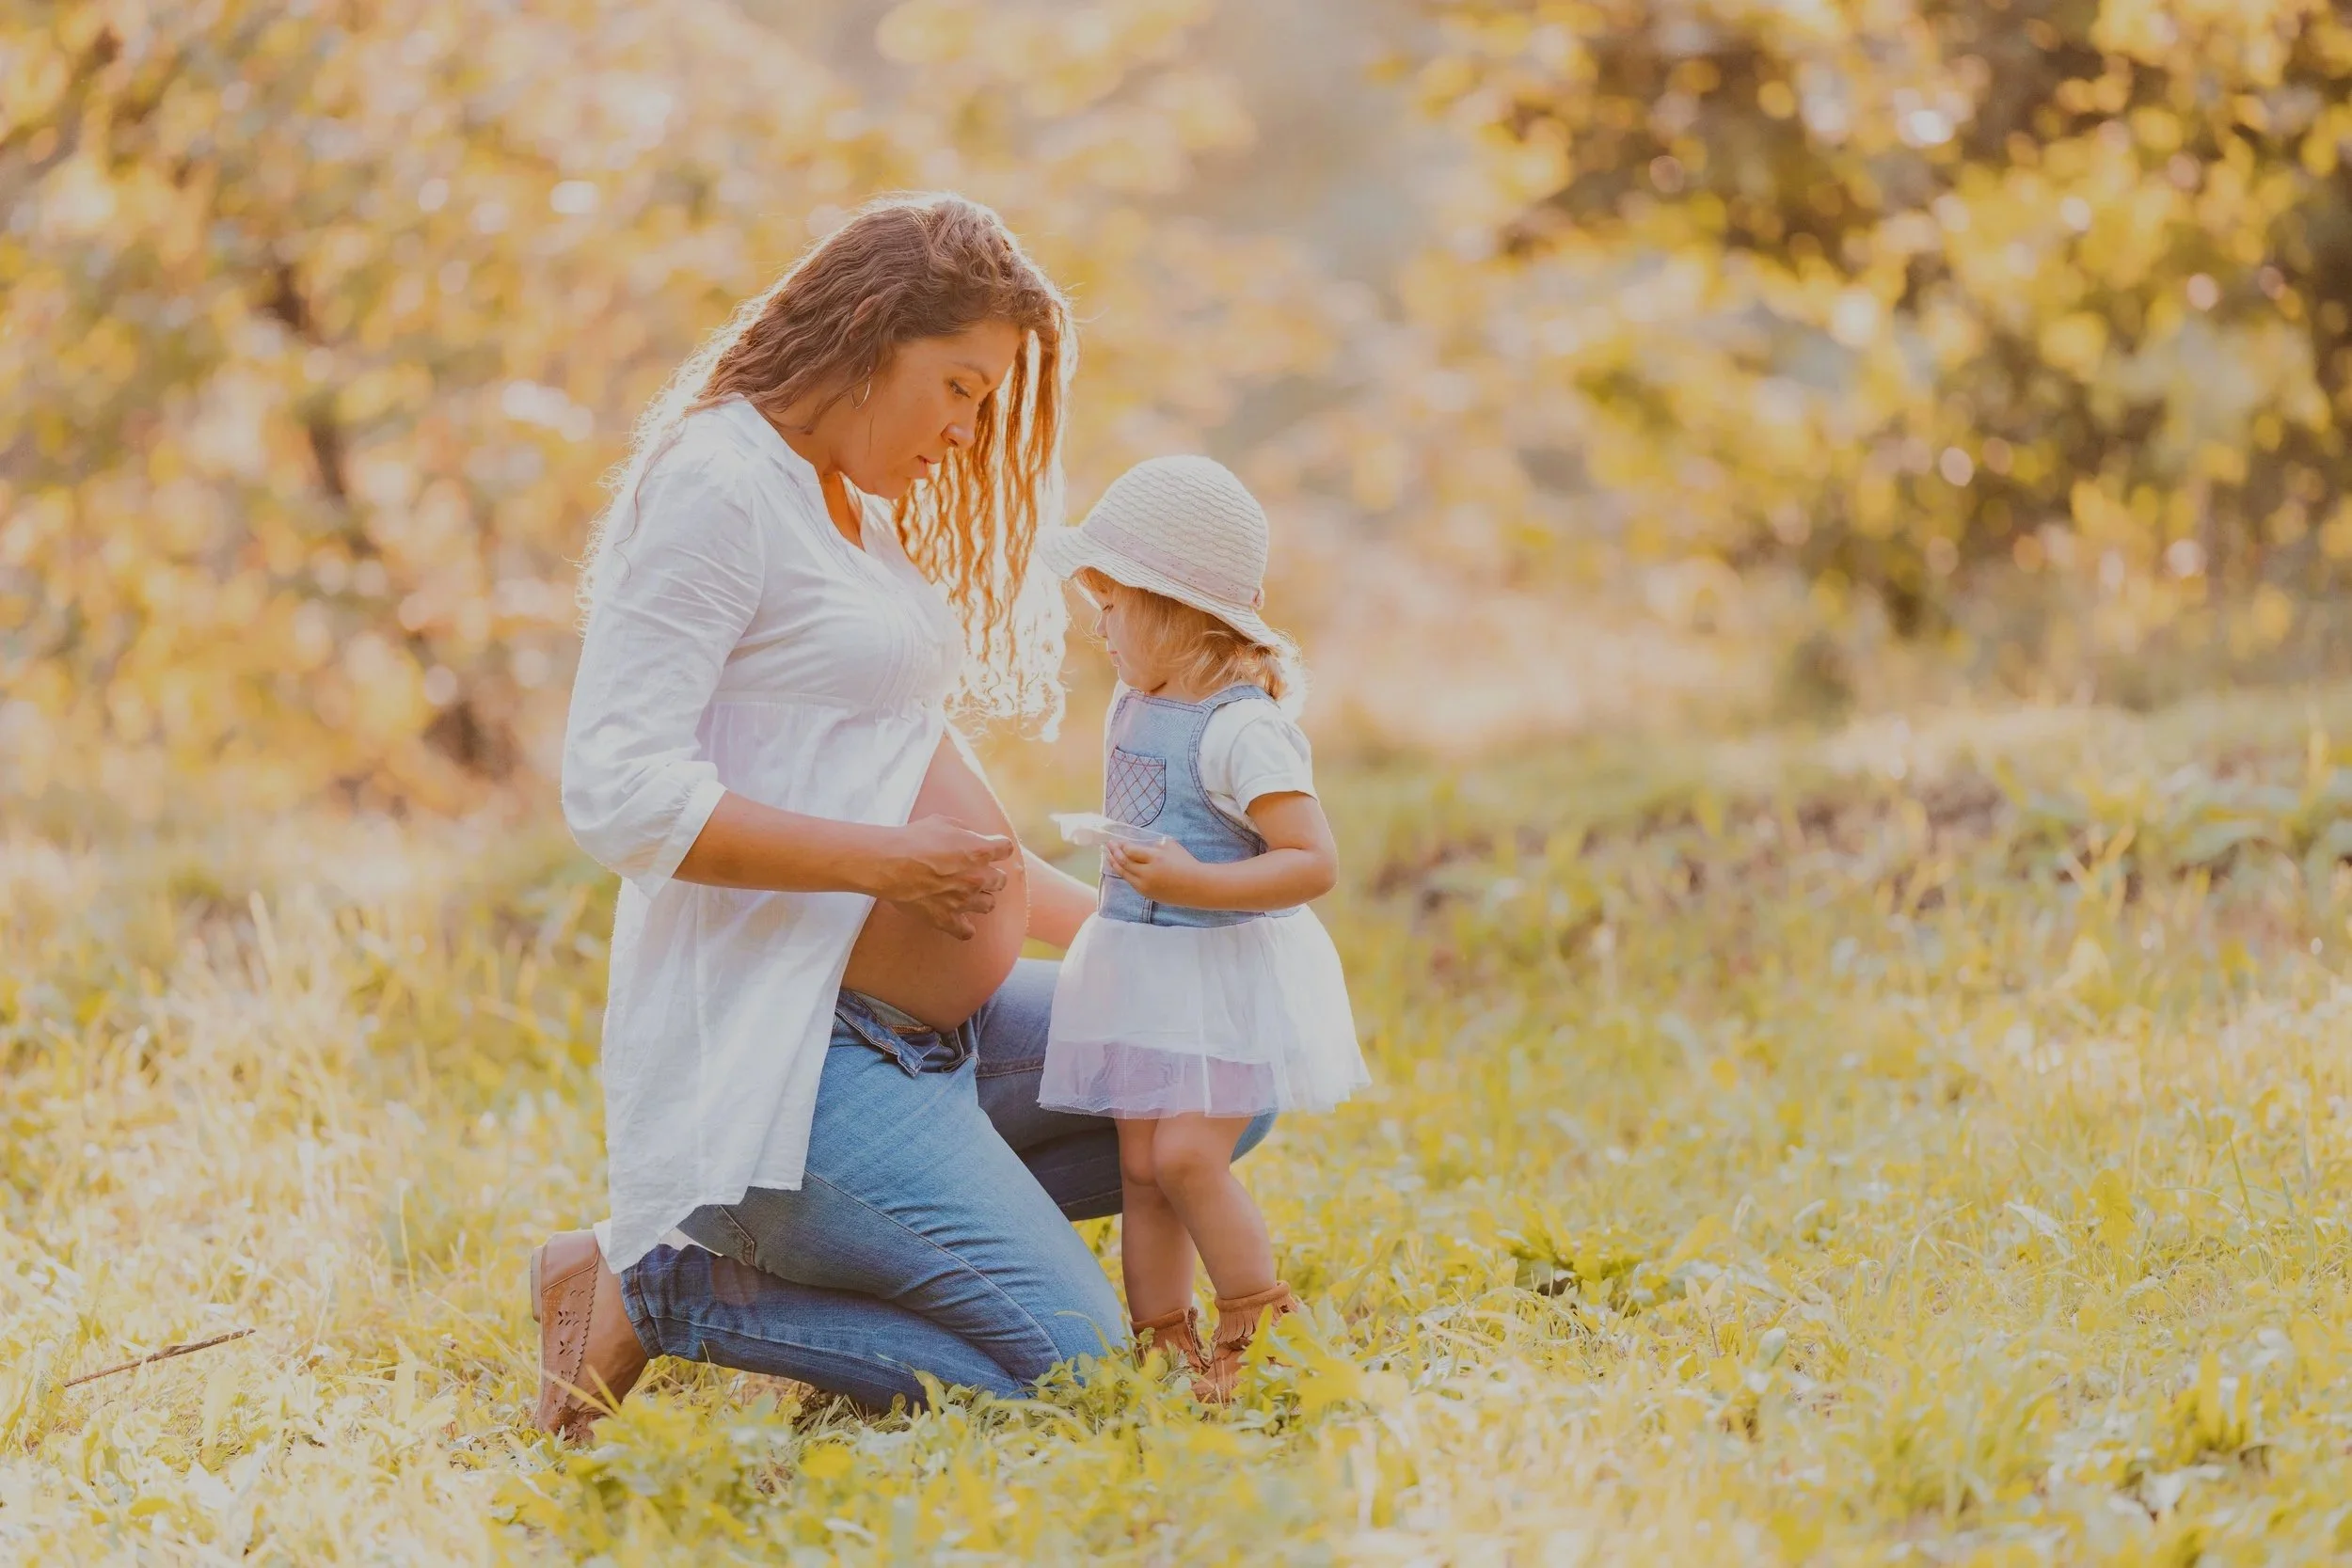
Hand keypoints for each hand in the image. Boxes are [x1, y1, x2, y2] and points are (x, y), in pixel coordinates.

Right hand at [871, 815, 1016, 938]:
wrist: (890, 863)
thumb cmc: (913, 839)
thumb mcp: (943, 822)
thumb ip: (963, 830)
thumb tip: (969, 837)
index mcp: (979, 851)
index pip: (1005, 849)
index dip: (998, 847)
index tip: (991, 848)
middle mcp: (977, 877)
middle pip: (1001, 880)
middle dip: (991, 874)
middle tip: (976, 872)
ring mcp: (964, 901)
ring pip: (989, 905)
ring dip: (982, 898)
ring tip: (968, 894)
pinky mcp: (947, 918)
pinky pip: (966, 931)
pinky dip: (964, 927)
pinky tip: (958, 919)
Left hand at [1104, 834, 1204, 903]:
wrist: (1197, 886)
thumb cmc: (1185, 863)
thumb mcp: (1170, 846)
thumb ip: (1153, 845)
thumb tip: (1137, 846)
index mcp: (1155, 858)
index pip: (1130, 851)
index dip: (1121, 846)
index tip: (1117, 841)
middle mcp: (1147, 874)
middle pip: (1124, 863)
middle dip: (1113, 853)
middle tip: (1107, 845)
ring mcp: (1146, 886)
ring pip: (1124, 875)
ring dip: (1114, 864)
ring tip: (1108, 856)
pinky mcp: (1147, 894)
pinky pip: (1132, 883)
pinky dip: (1124, 874)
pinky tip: (1121, 869)